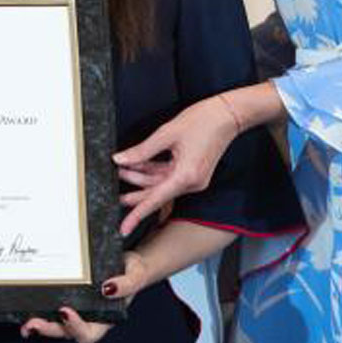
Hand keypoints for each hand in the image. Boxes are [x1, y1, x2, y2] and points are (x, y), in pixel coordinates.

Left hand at [18, 251, 146, 342]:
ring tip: (25, 323)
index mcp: (105, 320)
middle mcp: (88, 319)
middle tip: (33, 323)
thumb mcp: (135, 274)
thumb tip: (108, 288)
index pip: (88, 333)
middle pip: (65, 333)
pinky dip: (39, 309)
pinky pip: (51, 308)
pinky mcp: (66, 297)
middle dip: (48, 330)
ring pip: (55, 324)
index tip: (65, 311)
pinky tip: (26, 305)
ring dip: (39, 325)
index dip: (75, 327)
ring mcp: (77, 310)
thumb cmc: (133, 272)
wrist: (127, 262)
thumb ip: (127, 283)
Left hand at [112, 94, 239, 236]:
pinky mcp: (194, 173)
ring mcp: (194, 179)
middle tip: (114, 192)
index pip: (155, 200)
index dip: (137, 214)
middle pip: (157, 194)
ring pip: (162, 184)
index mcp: (186, 176)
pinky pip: (169, 177)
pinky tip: (139, 165)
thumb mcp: (166, 134)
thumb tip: (121, 160)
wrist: (227, 114)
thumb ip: (142, 151)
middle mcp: (192, 183)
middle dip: (135, 193)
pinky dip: (154, 172)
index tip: (124, 228)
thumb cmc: (203, 120)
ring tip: (122, 170)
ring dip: (142, 178)